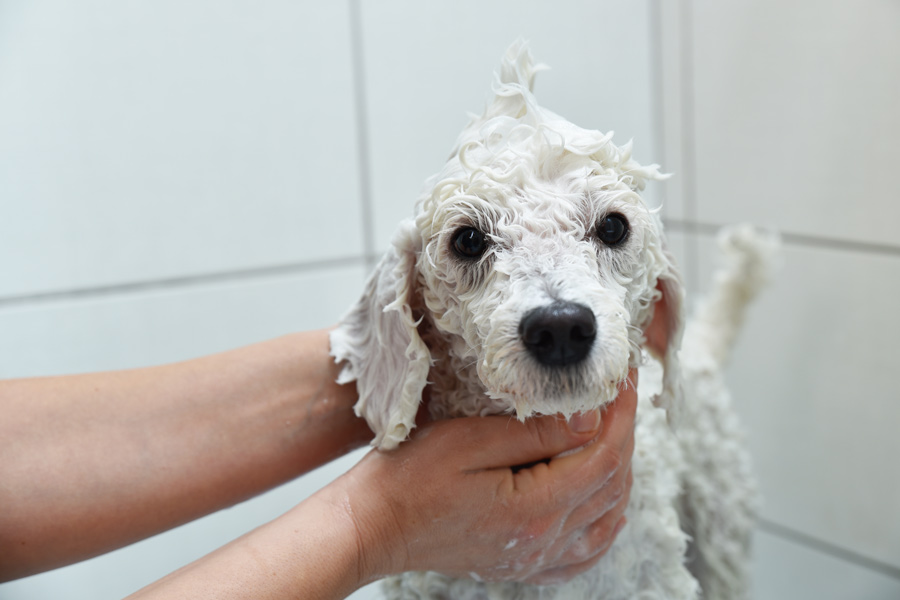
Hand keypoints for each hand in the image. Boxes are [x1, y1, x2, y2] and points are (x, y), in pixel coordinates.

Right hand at [336, 370, 636, 585]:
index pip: (603, 457)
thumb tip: (589, 420)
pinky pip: (585, 551)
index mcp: (532, 509)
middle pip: (612, 486)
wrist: (375, 526)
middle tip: (621, 397)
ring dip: (619, 473)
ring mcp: (536, 558)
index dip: (622, 416)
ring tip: (615, 432)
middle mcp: (542, 542)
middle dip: (624, 435)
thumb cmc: (409, 480)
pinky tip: (608, 505)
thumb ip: (533, 434)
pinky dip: (606, 522)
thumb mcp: (467, 441)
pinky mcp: (524, 563)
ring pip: (606, 518)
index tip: (624, 380)